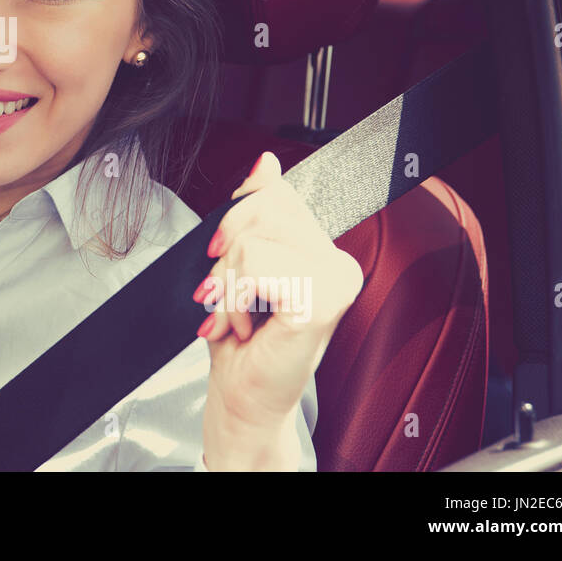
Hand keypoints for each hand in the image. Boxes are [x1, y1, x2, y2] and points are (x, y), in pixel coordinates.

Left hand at [195, 151, 363, 466]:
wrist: (243, 399)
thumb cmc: (241, 340)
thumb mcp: (240, 263)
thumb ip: (256, 212)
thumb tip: (266, 163)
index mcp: (323, 249)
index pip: (276, 192)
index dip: (235, 218)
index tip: (221, 255)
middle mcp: (339, 262)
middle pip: (262, 207)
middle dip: (225, 253)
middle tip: (225, 295)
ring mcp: (336, 282)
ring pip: (252, 241)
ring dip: (226, 284)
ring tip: (236, 316)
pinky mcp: (320, 303)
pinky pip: (255, 267)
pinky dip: (235, 299)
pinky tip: (247, 328)